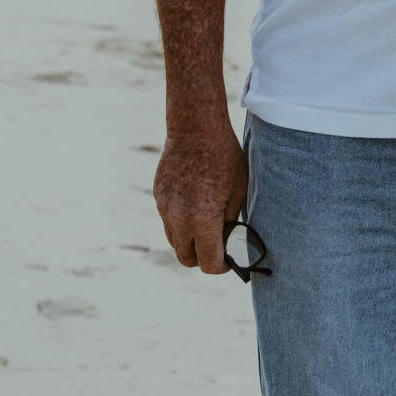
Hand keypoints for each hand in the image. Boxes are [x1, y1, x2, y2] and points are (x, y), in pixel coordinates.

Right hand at [153, 118, 245, 273]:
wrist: (195, 128)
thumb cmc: (224, 157)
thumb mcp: (238, 191)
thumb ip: (230, 221)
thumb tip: (228, 241)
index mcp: (202, 218)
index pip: (207, 262)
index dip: (221, 266)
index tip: (229, 261)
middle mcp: (179, 218)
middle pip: (186, 258)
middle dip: (203, 258)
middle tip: (219, 247)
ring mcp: (165, 208)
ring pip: (174, 241)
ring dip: (190, 241)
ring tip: (208, 226)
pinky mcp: (158, 197)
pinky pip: (168, 221)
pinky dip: (181, 223)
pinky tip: (195, 205)